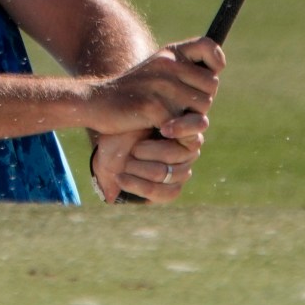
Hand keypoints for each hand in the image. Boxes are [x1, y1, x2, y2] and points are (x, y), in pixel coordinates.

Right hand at [78, 37, 222, 135]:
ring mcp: (160, 85)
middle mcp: (167, 64)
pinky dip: (175, 133)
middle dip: (201, 101)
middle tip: (182, 109)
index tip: (212, 73)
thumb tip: (214, 77)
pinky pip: (183, 125)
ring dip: (191, 119)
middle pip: (211, 86)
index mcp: (169, 54)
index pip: (209, 46)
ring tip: (171, 120)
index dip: (216, 60)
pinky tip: (160, 130)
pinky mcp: (153, 106)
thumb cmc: (130, 93)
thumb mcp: (155, 73)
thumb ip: (182, 73)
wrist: (94, 103)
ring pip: (201, 108)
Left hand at [91, 111, 206, 203]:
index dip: (182, 127)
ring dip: (137, 168)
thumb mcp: (136, 113)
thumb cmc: (122, 126)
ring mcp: (182, 171)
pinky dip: (138, 185)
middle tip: (131, 148)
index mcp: (185, 125)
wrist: (106, 149)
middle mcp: (189, 149)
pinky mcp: (171, 190)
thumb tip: (167, 117)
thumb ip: (158, 111)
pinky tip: (121, 178)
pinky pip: (164, 193)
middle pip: (175, 154)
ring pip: (164, 174)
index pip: (198, 124)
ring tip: (123, 163)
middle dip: (146, 151)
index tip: (163, 128)